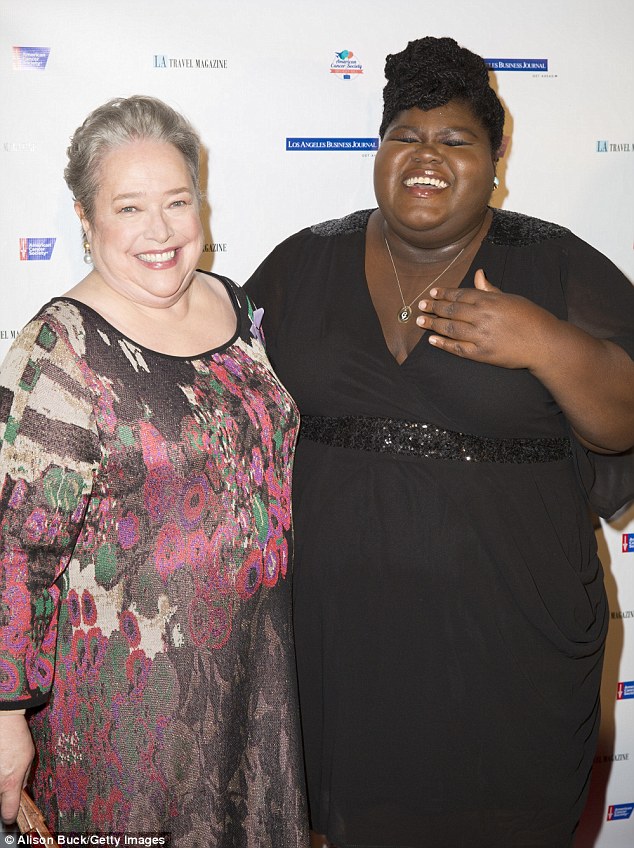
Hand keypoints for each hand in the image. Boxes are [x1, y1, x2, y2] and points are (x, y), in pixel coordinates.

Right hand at [0, 713, 34, 823]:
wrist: (1, 721)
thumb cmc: (15, 736)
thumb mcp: (28, 757)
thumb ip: (24, 776)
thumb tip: (21, 788)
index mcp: (10, 782)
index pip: (8, 813)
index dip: (11, 815)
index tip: (11, 814)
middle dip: (3, 793)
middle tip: (7, 775)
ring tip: (3, 764)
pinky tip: (0, 759)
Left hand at [416, 269, 558, 369]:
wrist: (544, 343)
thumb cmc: (530, 317)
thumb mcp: (510, 298)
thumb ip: (489, 289)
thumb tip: (477, 274)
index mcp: (490, 300)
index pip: (461, 295)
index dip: (444, 294)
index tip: (432, 293)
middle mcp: (483, 316)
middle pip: (452, 310)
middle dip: (434, 307)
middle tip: (420, 305)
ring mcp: (481, 336)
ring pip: (451, 328)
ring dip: (433, 324)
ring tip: (420, 320)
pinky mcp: (482, 354)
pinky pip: (458, 348)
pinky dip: (443, 344)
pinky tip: (432, 340)